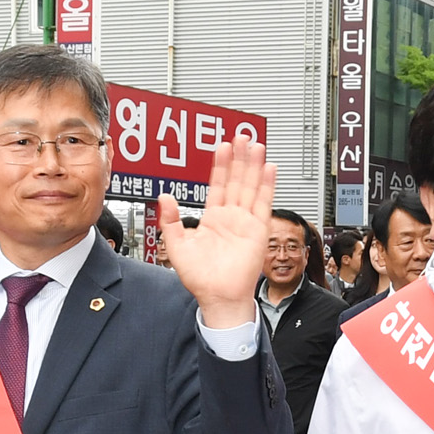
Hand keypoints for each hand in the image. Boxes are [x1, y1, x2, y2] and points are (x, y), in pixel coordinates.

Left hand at [159, 138, 274, 327]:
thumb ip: (171, 221)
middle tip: (242, 137)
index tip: (222, 147)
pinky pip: (263, 203)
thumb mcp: (177, 246)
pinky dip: (267, 185)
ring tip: (256, 145)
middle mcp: (230, 218)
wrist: (218, 297)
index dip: (220, 166)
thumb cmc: (200, 279)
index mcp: (212, 219)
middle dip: (239, 159)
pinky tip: (268, 168)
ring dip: (254, 166)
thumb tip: (164, 197)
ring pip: (251, 187)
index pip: (218, 185)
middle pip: (237, 180)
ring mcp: (245, 222)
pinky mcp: (258, 230)